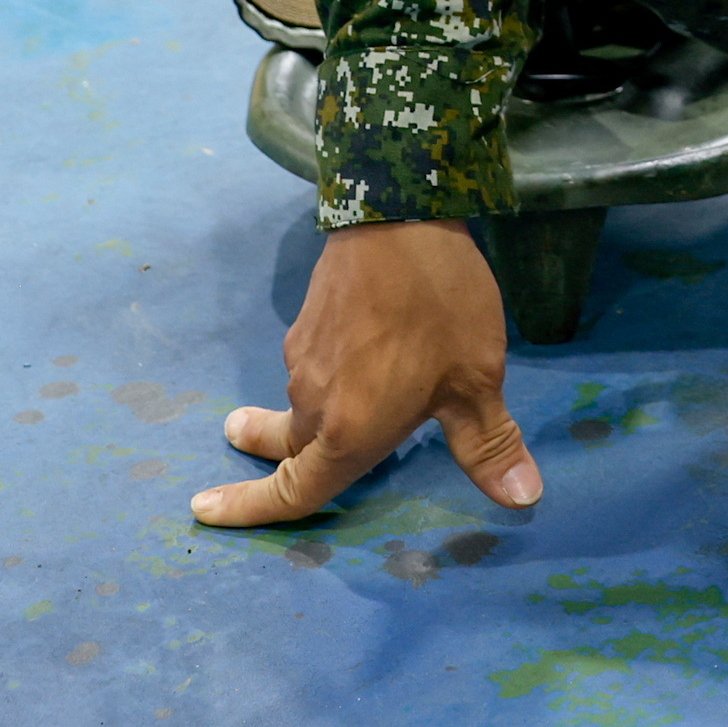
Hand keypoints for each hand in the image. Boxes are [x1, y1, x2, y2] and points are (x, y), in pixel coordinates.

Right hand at [189, 220, 540, 529]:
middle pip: (288, 447)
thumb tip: (525, 500)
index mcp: (349, 433)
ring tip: (343, 402)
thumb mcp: (477, 380)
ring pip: (301, 404)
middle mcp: (314, 404)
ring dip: (306, 414)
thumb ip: (489, 446)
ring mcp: (303, 359)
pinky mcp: (306, 324)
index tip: (202, 511)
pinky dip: (323, 378)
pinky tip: (356, 357)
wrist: (397, 215)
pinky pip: (310, 368)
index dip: (248, 510)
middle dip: (264, 454)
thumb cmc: (441, 307)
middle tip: (239, 440)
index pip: (293, 492)